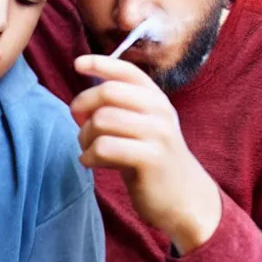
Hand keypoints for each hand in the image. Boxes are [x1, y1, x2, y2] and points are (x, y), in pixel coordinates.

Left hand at [71, 54, 221, 254]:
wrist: (184, 197)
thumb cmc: (152, 157)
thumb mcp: (143, 125)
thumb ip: (119, 108)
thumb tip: (80, 101)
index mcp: (156, 97)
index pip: (126, 71)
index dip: (100, 63)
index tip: (77, 64)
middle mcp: (160, 110)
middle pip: (108, 92)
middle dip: (82, 105)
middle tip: (78, 123)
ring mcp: (157, 133)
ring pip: (101, 120)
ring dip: (84, 136)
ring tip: (87, 149)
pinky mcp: (150, 158)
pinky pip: (104, 147)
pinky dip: (88, 156)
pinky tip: (90, 163)